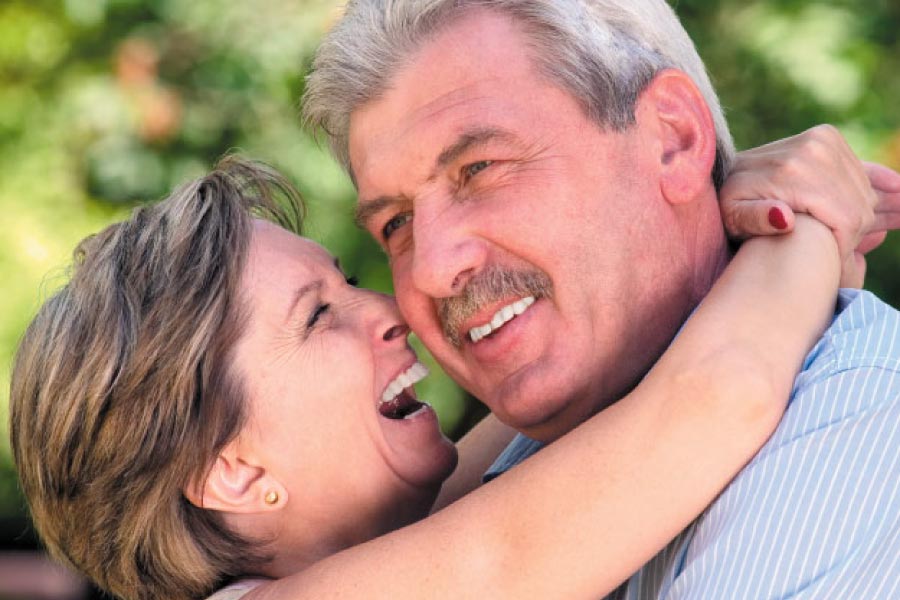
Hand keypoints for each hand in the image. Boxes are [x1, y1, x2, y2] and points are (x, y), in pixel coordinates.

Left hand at [719, 125, 899, 286]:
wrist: (724, 172)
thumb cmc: (727, 206)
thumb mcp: (731, 219)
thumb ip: (754, 220)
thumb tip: (786, 219)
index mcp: (793, 172)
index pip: (844, 220)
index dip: (843, 250)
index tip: (833, 273)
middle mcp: (812, 149)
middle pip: (857, 206)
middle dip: (851, 237)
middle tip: (839, 263)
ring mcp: (822, 140)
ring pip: (862, 192)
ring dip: (860, 218)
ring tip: (862, 241)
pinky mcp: (827, 136)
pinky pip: (863, 168)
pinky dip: (877, 185)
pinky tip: (897, 191)